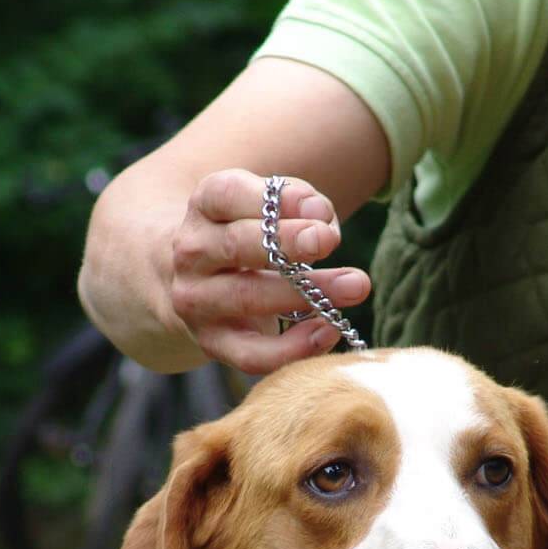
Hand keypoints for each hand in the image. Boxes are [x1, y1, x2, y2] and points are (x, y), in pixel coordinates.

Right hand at [168, 169, 371, 375]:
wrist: (200, 282)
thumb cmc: (250, 236)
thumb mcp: (267, 207)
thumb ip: (296, 202)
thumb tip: (320, 215)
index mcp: (204, 207)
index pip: (228, 194)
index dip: (273, 200)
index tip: (319, 211)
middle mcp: (192, 253)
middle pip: (237, 245)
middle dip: (288, 243)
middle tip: (329, 240)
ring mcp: (197, 301)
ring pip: (247, 297)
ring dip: (303, 293)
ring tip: (355, 286)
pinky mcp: (213, 342)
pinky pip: (250, 354)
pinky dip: (292, 348)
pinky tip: (328, 331)